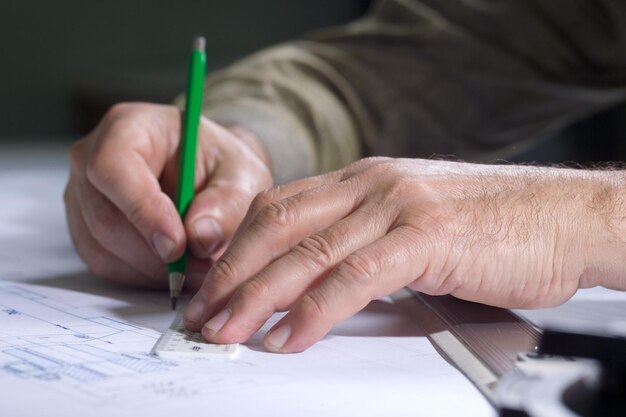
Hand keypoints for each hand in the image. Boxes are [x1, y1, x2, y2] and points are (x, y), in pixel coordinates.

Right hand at [64, 102, 272, 288]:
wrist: (210, 175)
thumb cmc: (221, 165)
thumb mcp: (242, 174)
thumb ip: (228, 202)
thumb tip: (200, 236)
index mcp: (128, 127)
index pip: (113, 167)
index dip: (142, 210)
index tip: (177, 244)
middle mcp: (92, 158)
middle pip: (105, 217)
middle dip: (154, 253)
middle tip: (201, 267)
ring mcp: (83, 196)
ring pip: (102, 247)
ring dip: (152, 269)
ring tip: (198, 268)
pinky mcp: (86, 229)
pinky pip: (105, 264)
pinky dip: (142, 275)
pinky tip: (176, 268)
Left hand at [183, 157, 624, 351]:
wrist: (560, 216)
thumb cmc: (488, 225)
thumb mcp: (410, 222)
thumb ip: (363, 241)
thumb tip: (316, 281)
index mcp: (363, 180)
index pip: (279, 207)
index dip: (237, 246)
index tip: (211, 283)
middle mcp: (371, 185)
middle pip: (278, 226)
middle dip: (232, 273)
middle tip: (202, 313)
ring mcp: (396, 207)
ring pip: (307, 252)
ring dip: (259, 295)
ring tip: (227, 331)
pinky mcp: (425, 238)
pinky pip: (354, 277)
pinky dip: (315, 311)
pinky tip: (289, 337)